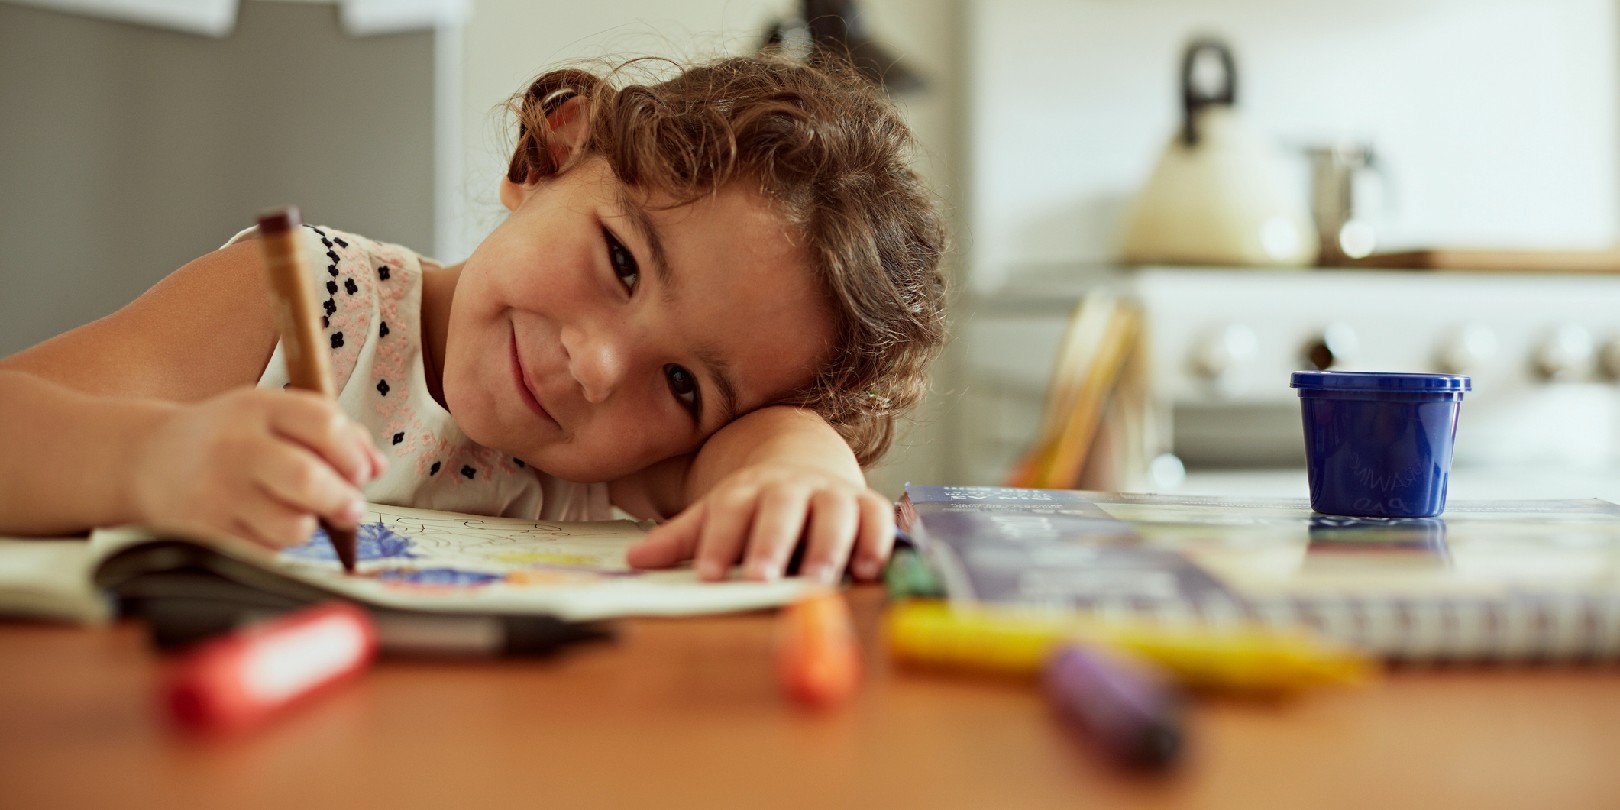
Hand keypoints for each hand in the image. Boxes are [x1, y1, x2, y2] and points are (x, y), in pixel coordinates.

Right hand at [127, 388, 384, 548]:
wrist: (150, 460)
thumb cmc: (229, 439)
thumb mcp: (274, 416)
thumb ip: (333, 433)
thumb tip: (376, 466)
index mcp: (258, 407)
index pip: (323, 423)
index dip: (353, 453)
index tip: (360, 472)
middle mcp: (234, 446)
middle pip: (307, 477)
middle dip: (343, 499)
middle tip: (350, 507)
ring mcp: (215, 492)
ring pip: (292, 525)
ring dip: (309, 527)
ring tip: (298, 514)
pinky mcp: (204, 532)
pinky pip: (266, 552)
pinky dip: (277, 546)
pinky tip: (263, 526)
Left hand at [624, 463, 895, 583]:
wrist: (804, 461)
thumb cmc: (756, 504)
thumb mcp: (717, 513)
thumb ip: (682, 538)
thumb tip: (634, 561)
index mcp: (749, 490)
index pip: (731, 512)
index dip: (719, 542)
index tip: (709, 574)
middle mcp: (792, 488)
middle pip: (781, 510)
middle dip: (771, 543)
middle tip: (760, 578)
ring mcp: (833, 493)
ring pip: (834, 513)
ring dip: (828, 546)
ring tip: (819, 579)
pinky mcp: (868, 505)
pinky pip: (877, 519)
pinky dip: (875, 541)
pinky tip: (868, 570)